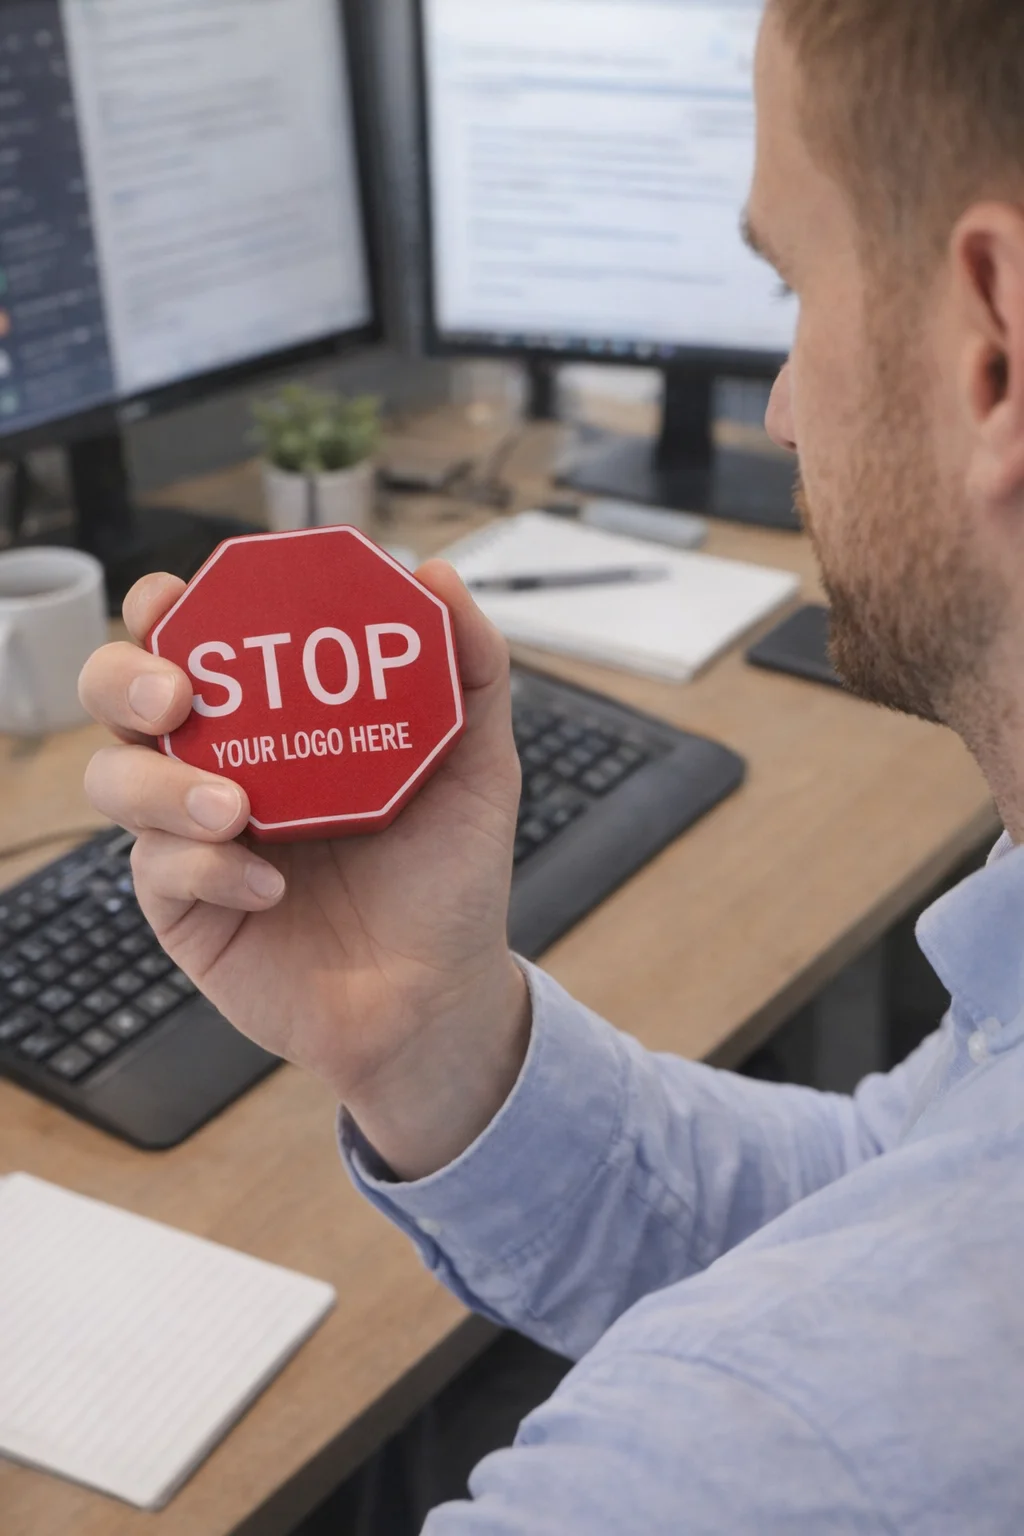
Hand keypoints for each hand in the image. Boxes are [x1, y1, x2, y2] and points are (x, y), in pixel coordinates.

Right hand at [78, 563, 530, 1179]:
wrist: (440, 994)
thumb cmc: (449, 876)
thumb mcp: (478, 767)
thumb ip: (469, 671)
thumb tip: (437, 575)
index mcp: (276, 716)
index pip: (197, 640)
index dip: (166, 608)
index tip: (178, 597)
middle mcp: (221, 763)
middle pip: (120, 696)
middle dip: (125, 679)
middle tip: (176, 694)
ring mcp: (193, 836)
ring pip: (117, 779)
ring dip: (162, 783)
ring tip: (235, 807)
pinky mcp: (185, 907)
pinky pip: (159, 869)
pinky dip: (208, 867)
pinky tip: (269, 883)